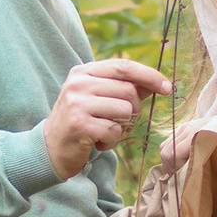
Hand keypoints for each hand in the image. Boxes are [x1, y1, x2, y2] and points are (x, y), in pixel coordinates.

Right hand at [44, 58, 171, 177]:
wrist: (49, 149)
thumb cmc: (80, 122)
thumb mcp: (97, 99)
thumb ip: (123, 88)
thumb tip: (158, 83)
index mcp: (83, 72)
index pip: (124, 66)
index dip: (149, 75)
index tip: (167, 87)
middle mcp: (78, 84)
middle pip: (128, 91)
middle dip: (134, 110)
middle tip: (120, 122)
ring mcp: (77, 104)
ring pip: (125, 111)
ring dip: (122, 127)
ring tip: (105, 131)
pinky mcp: (79, 126)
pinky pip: (114, 131)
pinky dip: (112, 141)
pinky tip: (97, 142)